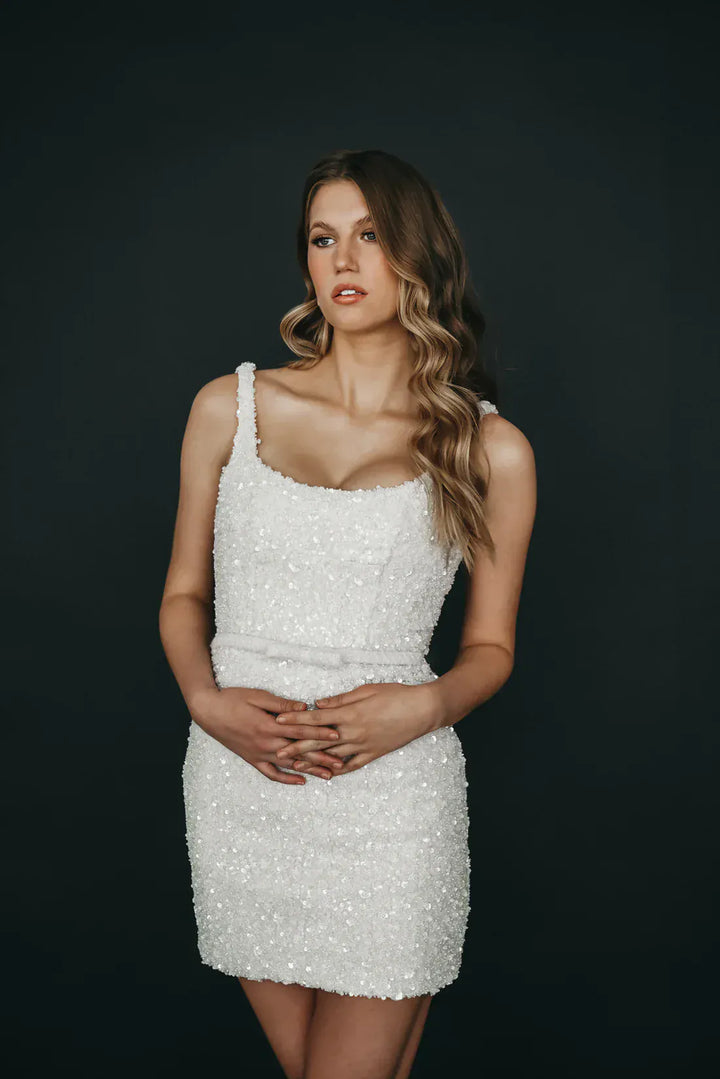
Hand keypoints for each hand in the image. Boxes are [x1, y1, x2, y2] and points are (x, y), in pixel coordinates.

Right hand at [189, 686, 344, 784]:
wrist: (208, 711)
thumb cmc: (233, 698)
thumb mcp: (258, 696)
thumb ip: (282, 704)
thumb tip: (305, 707)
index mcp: (269, 726)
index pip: (301, 732)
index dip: (320, 734)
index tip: (338, 737)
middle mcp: (266, 744)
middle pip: (300, 752)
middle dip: (322, 757)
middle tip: (341, 763)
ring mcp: (259, 754)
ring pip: (289, 765)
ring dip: (310, 770)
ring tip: (328, 775)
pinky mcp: (252, 759)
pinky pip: (271, 774)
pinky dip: (287, 779)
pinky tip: (301, 781)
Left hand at [275, 681, 440, 777]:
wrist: (423, 710)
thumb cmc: (396, 694)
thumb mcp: (366, 690)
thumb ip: (340, 699)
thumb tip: (318, 703)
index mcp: (350, 714)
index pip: (316, 717)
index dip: (296, 719)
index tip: (278, 720)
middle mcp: (354, 732)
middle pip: (319, 741)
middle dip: (296, 745)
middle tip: (277, 750)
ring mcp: (364, 746)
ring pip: (332, 757)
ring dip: (312, 761)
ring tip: (295, 765)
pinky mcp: (374, 754)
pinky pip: (352, 766)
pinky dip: (337, 770)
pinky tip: (325, 774)